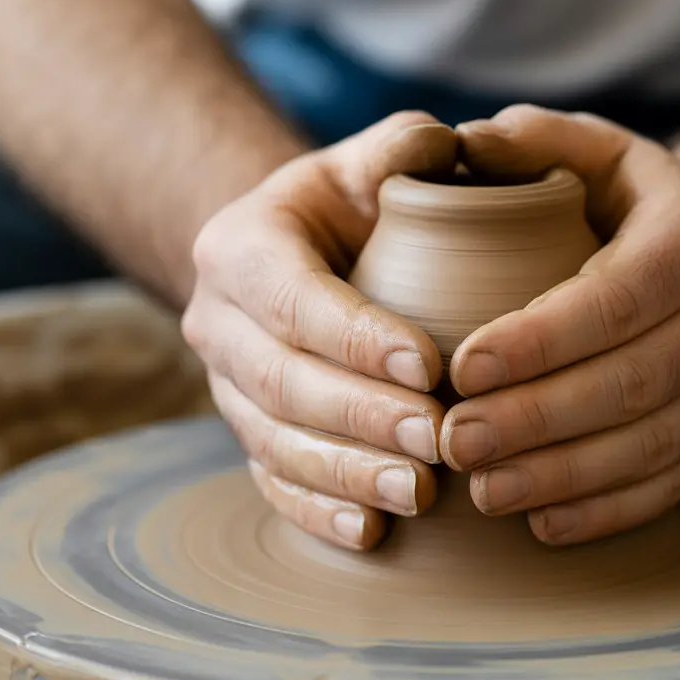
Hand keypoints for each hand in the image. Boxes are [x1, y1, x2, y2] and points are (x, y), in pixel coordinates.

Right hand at [183, 112, 456, 550]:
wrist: (292, 259)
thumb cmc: (348, 206)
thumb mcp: (368, 161)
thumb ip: (407, 147)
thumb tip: (462, 146)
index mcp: (239, 247)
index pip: (294, 297)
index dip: (356, 335)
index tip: (429, 362)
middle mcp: (217, 321)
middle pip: (282, 380)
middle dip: (361, 415)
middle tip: (439, 438)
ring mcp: (226, 387)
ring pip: (275, 441)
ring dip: (348, 473)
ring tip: (421, 493)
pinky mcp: (246, 434)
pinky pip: (271, 483)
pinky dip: (319, 511)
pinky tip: (372, 534)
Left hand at [445, 105, 679, 545]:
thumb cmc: (615, 204)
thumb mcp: (586, 150)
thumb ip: (529, 140)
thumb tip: (460, 144)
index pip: (619, 296)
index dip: (543, 338)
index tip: (465, 365)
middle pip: (633, 381)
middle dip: (539, 419)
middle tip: (456, 440)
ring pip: (650, 444)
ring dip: (563, 475)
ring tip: (483, 492)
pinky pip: (667, 485)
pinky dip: (605, 511)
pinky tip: (541, 526)